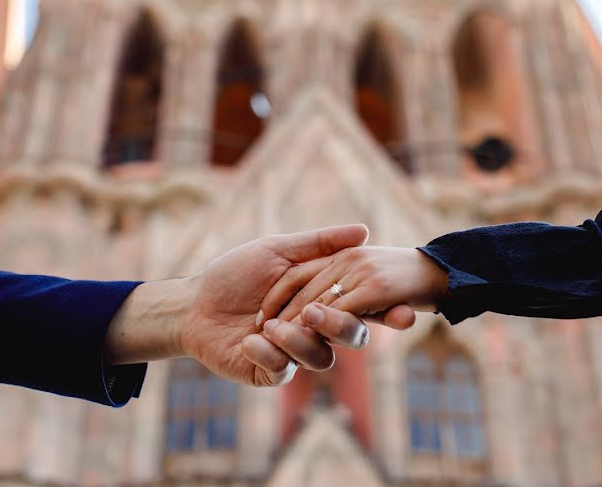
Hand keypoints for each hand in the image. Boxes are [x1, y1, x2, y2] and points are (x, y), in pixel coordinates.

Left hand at [104, 226, 415, 386]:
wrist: (194, 301)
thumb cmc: (234, 274)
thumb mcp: (277, 251)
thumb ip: (320, 244)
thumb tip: (364, 229)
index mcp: (322, 300)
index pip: (363, 307)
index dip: (387, 312)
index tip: (407, 312)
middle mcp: (314, 328)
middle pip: (350, 336)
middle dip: (350, 329)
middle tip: (331, 317)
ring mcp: (294, 353)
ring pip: (320, 357)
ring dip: (300, 339)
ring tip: (274, 325)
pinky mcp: (269, 372)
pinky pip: (283, 369)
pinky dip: (271, 353)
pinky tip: (253, 338)